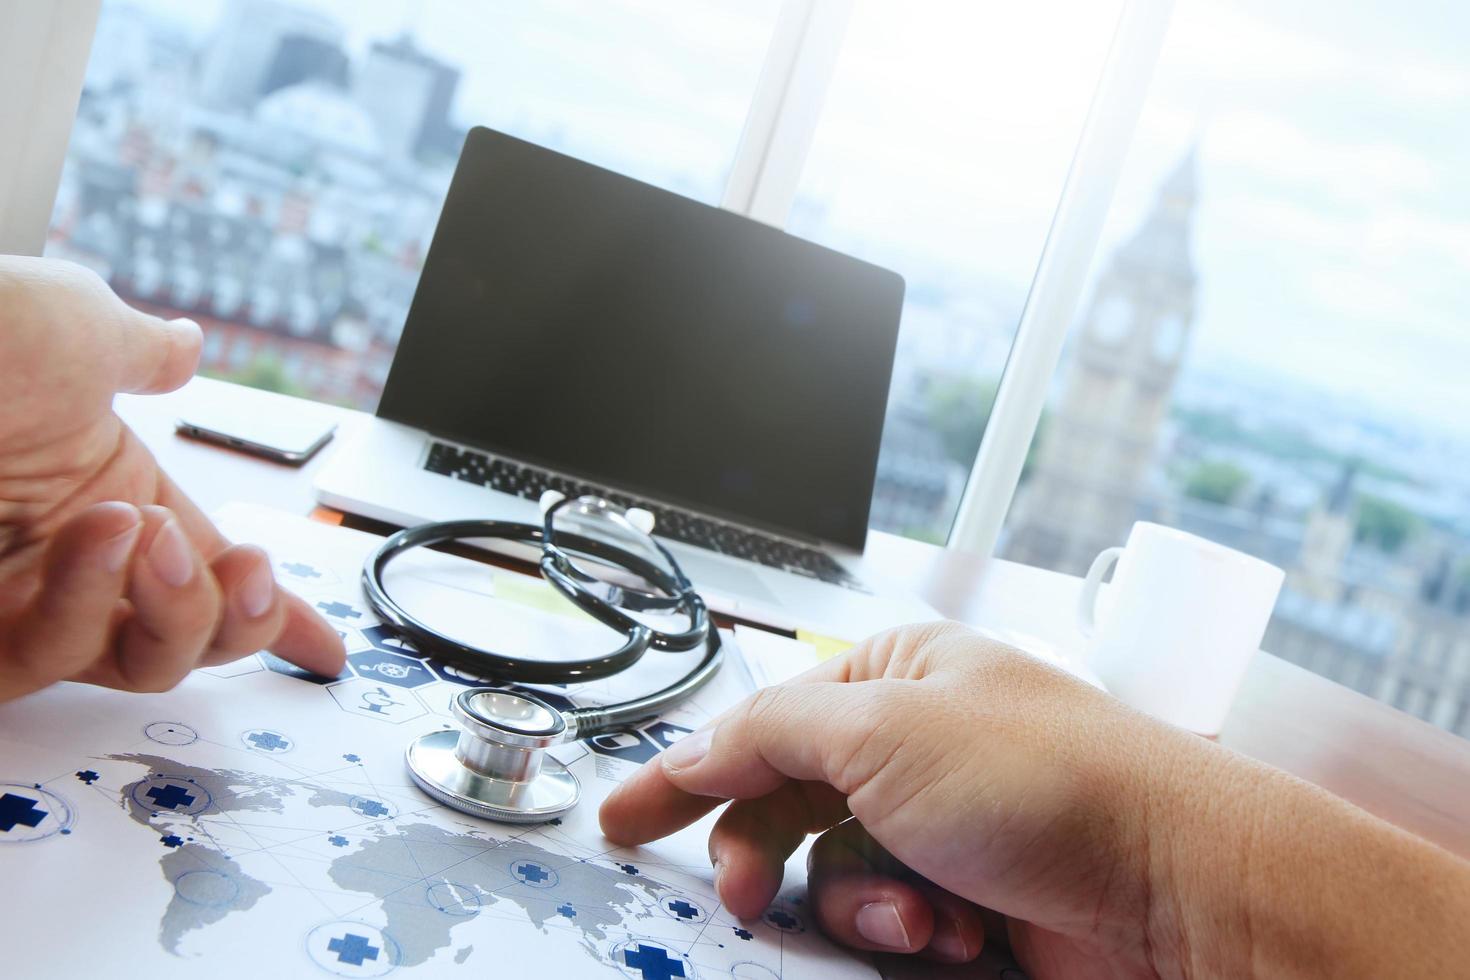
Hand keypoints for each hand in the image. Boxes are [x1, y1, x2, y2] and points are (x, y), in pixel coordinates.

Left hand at [0, 256, 344, 700]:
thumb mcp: (76, 324)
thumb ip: (143, 351)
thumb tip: (180, 346)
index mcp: (116, 494)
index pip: (212, 574)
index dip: (275, 617)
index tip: (325, 654)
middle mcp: (74, 558)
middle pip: (189, 642)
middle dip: (236, 618)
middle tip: (241, 568)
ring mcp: (16, 597)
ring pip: (132, 666)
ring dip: (166, 608)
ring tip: (142, 532)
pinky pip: (42, 663)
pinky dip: (88, 605)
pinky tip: (98, 535)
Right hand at [600, 622, 1469, 977]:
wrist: (1172, 886)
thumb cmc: (1050, 779)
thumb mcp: (880, 730)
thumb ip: (768, 733)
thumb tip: (697, 746)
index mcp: (894, 679)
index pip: (758, 724)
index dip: (683, 775)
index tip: (620, 823)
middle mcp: (915, 746)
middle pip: (785, 812)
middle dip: (766, 862)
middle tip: (742, 897)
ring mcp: (942, 825)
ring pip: (831, 881)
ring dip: (856, 907)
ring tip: (914, 914)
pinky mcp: (970, 895)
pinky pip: (886, 924)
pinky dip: (904, 935)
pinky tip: (952, 934)